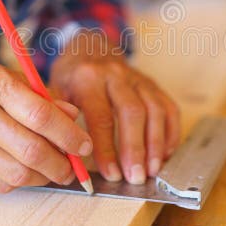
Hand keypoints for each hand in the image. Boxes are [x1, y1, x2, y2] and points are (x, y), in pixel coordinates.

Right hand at [0, 58, 92, 193]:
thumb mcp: (10, 79)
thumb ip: (43, 97)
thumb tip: (75, 117)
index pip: (39, 114)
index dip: (68, 134)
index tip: (85, 146)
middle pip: (30, 149)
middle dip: (61, 164)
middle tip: (73, 168)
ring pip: (18, 173)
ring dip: (44, 177)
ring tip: (53, 170)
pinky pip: (1, 184)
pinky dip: (22, 182)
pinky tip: (27, 171)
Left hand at [50, 35, 179, 184]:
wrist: (89, 48)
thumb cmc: (71, 77)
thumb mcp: (55, 90)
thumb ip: (59, 118)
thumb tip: (66, 152)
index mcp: (88, 78)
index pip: (101, 116)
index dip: (107, 148)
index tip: (112, 174)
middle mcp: (116, 75)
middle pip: (133, 113)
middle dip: (136, 149)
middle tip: (136, 178)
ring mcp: (138, 78)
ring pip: (154, 110)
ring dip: (156, 144)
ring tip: (153, 171)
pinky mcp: (153, 84)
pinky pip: (168, 107)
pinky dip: (170, 132)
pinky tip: (165, 154)